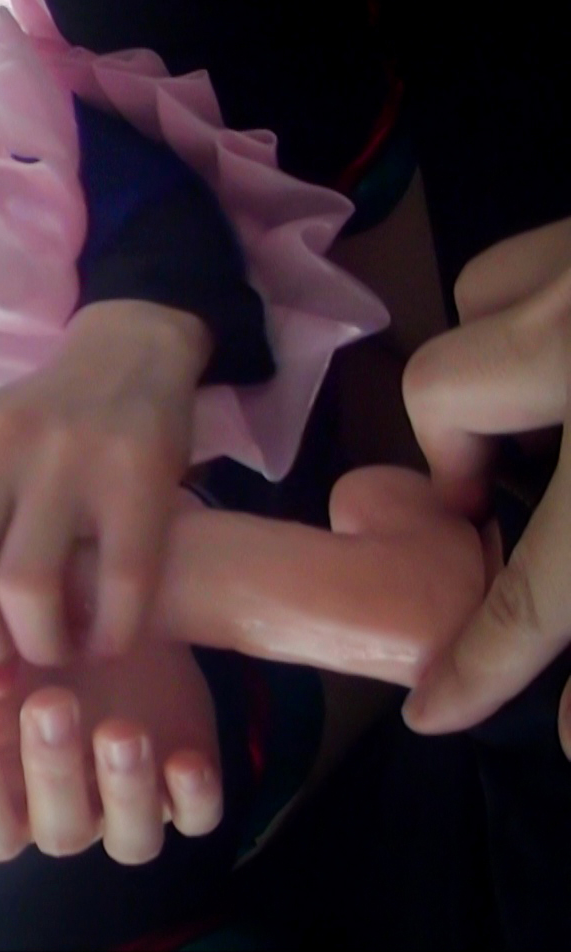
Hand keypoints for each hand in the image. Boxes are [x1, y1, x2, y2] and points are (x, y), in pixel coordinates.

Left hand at [0, 300, 207, 695]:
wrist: (128, 357)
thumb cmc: (37, 435)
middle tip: (4, 655)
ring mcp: (65, 455)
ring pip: (25, 591)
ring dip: (41, 646)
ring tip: (54, 647)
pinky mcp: (136, 475)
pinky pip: (116, 585)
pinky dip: (110, 634)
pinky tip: (108, 639)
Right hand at [0, 642, 222, 864]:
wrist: (95, 601)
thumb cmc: (15, 649)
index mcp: (9, 800)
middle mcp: (68, 812)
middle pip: (59, 832)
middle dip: (52, 771)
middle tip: (48, 703)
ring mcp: (129, 802)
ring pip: (131, 836)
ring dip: (124, 789)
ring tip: (120, 728)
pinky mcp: (185, 781)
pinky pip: (197, 817)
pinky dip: (193, 797)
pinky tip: (184, 758)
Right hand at [400, 221, 570, 756]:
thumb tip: (568, 734)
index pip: (541, 582)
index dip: (491, 656)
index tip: (435, 708)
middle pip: (456, 396)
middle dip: (473, 454)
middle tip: (511, 494)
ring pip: (486, 308)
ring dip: (500, 369)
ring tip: (552, 407)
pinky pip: (533, 259)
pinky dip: (540, 304)